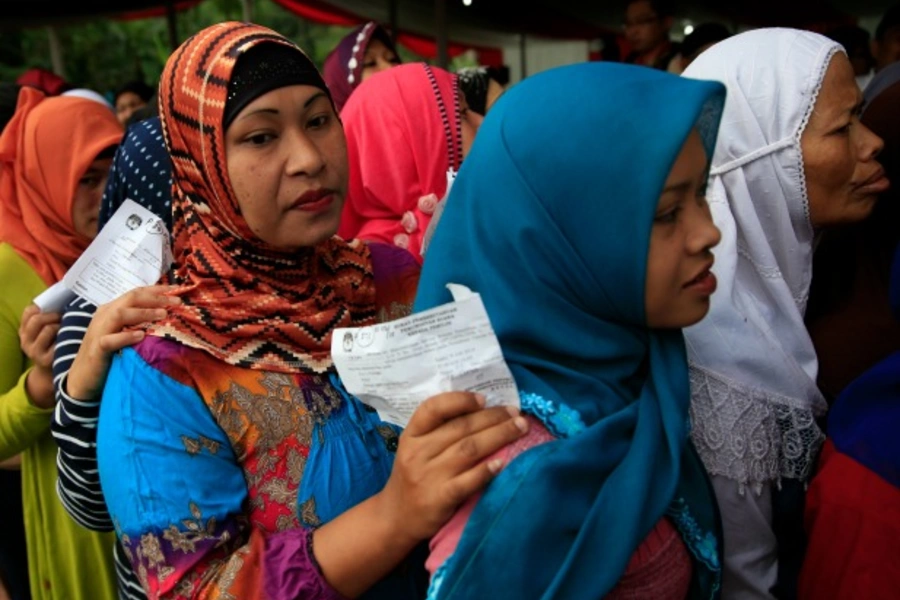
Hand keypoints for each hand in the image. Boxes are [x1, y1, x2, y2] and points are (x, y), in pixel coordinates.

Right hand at [19, 305, 59, 407]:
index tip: (55, 307)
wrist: (54, 372)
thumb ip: (48, 319)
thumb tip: (64, 300)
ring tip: (68, 329)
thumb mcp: (47, 333)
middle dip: (54, 315)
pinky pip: (58, 342)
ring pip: (48, 328)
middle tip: (65, 317)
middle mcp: (25, 341)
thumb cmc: (55, 346)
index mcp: (24, 331)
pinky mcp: (46, 360)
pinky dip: (66, 338)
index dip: (43, 306)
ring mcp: (34, 352)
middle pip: (37, 319)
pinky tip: (71, 339)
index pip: (29, 312)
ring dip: (61, 326)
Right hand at [65, 285, 179, 399]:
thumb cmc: (109, 355)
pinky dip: (125, 336)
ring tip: (162, 314)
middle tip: (177, 302)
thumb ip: (139, 323)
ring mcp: (98, 331)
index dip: (156, 290)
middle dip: (155, 298)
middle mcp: (104, 316)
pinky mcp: (96, 349)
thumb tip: (167, 316)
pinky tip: (141, 336)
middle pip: (130, 299)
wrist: (83, 378)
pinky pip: (110, 340)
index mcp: (111, 310)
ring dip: (143, 313)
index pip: (135, 293)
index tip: (177, 290)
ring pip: (119, 314)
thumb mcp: (124, 334)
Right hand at [378, 392, 528, 543]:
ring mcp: (428, 476)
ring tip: (520, 429)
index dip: (459, 400)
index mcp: (412, 435)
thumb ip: (439, 431)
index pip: (432, 408)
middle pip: (460, 428)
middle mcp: (418, 452)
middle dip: (493, 417)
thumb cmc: (413, 477)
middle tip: (516, 413)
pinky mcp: (439, 498)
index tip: (484, 399)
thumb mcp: (415, 448)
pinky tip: (504, 462)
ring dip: (499, 436)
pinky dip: (486, 470)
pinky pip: (467, 481)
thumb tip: (482, 410)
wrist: (396, 517)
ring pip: (469, 449)